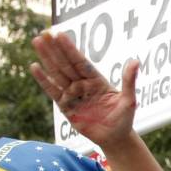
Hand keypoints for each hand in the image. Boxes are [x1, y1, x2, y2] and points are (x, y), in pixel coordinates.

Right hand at [30, 31, 138, 146]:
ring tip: (37, 41)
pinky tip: (35, 67)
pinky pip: (52, 90)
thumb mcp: (129, 100)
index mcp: (96, 80)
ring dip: (47, 58)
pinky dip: (44, 79)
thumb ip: (129, 81)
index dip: (70, 49)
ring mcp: (72, 94)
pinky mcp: (65, 106)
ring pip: (57, 73)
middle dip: (55, 49)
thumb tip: (135, 61)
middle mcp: (82, 84)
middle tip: (44, 33)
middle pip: (66, 63)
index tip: (60, 34)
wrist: (114, 138)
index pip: (81, 62)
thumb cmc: (124, 119)